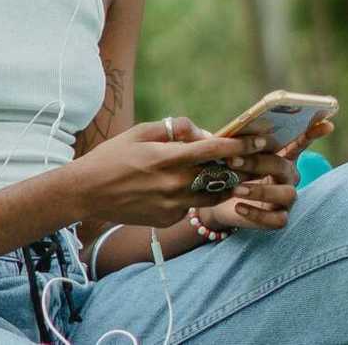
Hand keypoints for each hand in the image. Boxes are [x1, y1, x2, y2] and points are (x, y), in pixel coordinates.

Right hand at [73, 117, 265, 227]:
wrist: (87, 192)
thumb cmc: (113, 156)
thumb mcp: (141, 131)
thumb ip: (175, 129)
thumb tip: (202, 132)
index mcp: (168, 157)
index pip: (216, 150)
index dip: (242, 145)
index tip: (260, 140)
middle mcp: (174, 184)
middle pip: (221, 176)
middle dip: (240, 167)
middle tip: (254, 159)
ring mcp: (172, 205)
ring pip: (212, 195)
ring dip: (223, 184)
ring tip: (229, 174)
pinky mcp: (168, 219)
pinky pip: (192, 206)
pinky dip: (196, 195)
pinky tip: (188, 187)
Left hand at [198, 119, 335, 231]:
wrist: (208, 200)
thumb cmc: (217, 170)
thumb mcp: (219, 153)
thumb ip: (223, 142)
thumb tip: (209, 134)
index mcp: (277, 153)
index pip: (300, 140)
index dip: (314, 131)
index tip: (326, 121)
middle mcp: (287, 174)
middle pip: (285, 166)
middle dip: (260, 162)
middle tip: (234, 161)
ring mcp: (284, 197)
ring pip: (286, 193)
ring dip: (261, 189)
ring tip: (237, 187)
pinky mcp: (277, 218)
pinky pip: (277, 219)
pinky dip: (258, 213)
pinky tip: (239, 206)